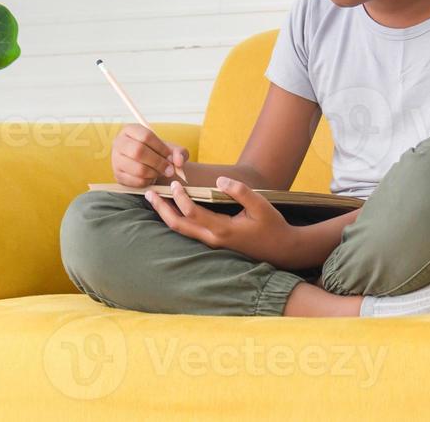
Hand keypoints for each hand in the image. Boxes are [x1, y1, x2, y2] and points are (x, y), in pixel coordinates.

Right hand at [111, 123, 189, 187]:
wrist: (147, 165)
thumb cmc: (157, 153)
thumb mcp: (170, 149)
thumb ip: (179, 152)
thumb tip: (179, 161)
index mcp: (131, 130)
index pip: (146, 136)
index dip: (161, 148)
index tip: (170, 156)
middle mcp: (119, 143)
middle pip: (138, 151)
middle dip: (158, 162)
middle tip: (169, 169)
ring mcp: (116, 160)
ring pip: (137, 168)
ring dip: (154, 173)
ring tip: (160, 172)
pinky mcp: (118, 175)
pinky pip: (135, 181)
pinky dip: (148, 182)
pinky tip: (151, 178)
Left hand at [145, 177, 310, 268]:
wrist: (281, 249)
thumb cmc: (272, 226)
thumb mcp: (261, 205)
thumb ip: (240, 191)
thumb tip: (220, 180)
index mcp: (222, 229)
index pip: (192, 212)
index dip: (180, 197)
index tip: (175, 183)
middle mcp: (213, 238)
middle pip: (178, 225)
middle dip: (162, 209)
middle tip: (148, 193)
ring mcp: (212, 242)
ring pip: (182, 230)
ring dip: (166, 214)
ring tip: (155, 200)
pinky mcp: (215, 241)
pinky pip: (189, 231)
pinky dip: (177, 219)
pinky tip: (172, 209)